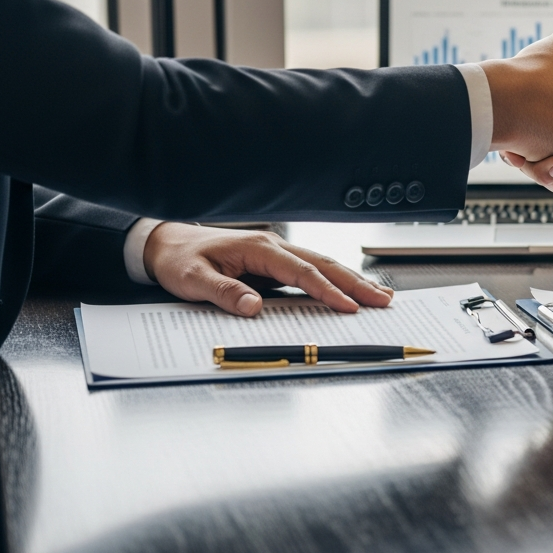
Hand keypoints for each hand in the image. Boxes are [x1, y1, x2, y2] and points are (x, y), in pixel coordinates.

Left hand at [143, 222, 393, 315]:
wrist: (168, 244)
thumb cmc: (180, 260)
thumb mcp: (192, 280)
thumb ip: (224, 292)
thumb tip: (255, 307)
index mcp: (259, 249)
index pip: (301, 272)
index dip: (327, 290)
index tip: (349, 307)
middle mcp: (274, 248)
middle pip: (323, 264)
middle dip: (355, 283)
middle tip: (383, 299)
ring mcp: (276, 254)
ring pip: (322, 265)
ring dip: (351, 280)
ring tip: (379, 294)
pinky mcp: (275, 263)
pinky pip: (311, 271)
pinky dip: (334, 280)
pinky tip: (350, 289)